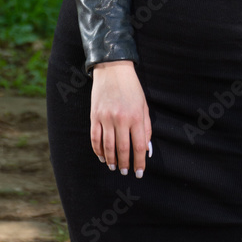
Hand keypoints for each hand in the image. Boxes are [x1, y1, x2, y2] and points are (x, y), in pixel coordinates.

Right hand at [90, 60, 151, 176]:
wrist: (113, 69)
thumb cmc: (132, 88)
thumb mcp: (144, 106)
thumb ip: (146, 128)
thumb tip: (145, 149)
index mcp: (136, 117)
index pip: (139, 146)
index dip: (139, 162)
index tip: (139, 172)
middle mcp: (121, 119)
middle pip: (123, 149)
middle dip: (125, 163)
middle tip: (126, 172)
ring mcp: (106, 118)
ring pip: (107, 146)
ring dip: (111, 160)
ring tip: (114, 167)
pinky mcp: (94, 116)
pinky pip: (95, 138)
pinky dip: (98, 150)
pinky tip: (102, 156)